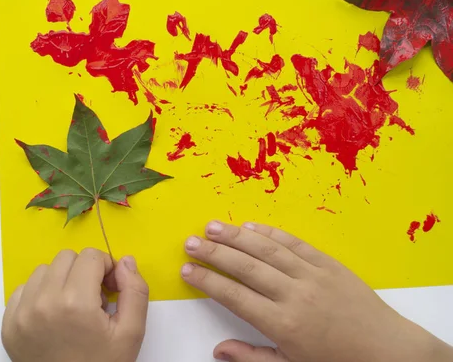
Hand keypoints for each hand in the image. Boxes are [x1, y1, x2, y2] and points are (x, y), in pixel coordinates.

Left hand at [2, 249, 148, 361]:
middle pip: (67, 257)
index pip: (91, 256)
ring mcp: (22, 313)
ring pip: (44, 270)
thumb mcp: (131, 333)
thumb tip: (126, 261)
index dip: (106, 268)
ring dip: (61, 280)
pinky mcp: (9, 323)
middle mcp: (44, 302)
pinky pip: (24, 289)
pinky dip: (40, 294)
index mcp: (75, 302)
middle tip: (92, 298)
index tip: (109, 289)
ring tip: (72, 307)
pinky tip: (53, 315)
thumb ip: (135, 291)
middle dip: (84, 271)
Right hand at [181, 221, 452, 361]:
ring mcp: (313, 275)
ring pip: (268, 249)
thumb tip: (219, 350)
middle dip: (214, 252)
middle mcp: (295, 295)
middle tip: (190, 241)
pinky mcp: (329, 264)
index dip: (207, 281)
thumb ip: (252, 357)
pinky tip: (252, 226)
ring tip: (213, 226)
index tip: (187, 269)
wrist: (388, 352)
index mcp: (283, 324)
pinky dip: (272, 233)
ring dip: (237, 236)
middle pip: (246, 267)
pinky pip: (295, 243)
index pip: (234, 296)